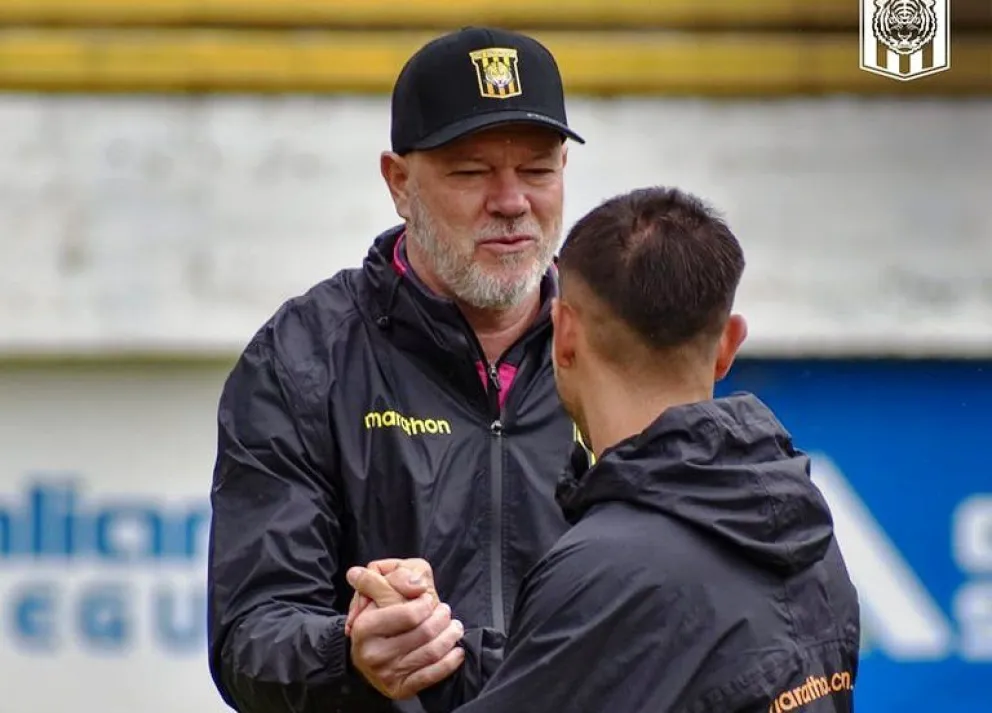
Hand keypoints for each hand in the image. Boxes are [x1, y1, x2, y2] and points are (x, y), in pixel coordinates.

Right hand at [346, 565, 464, 699]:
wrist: (366, 653)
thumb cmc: (377, 614)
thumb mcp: (378, 589)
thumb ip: (395, 576)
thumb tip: (416, 584)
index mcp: (365, 626)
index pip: (409, 614)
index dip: (425, 603)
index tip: (428, 597)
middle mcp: (373, 653)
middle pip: (424, 632)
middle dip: (442, 618)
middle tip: (446, 611)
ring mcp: (387, 673)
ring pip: (432, 652)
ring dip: (450, 636)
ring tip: (455, 627)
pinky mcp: (400, 688)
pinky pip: (432, 675)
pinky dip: (450, 661)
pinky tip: (457, 651)